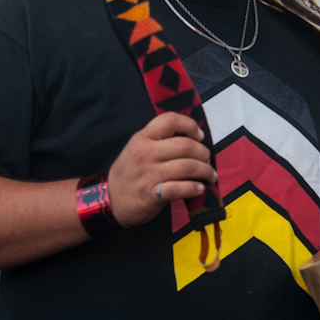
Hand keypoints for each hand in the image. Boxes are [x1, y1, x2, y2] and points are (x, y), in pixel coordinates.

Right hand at [107, 112, 216, 226]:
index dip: (190, 125)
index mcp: (143, 137)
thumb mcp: (137, 147)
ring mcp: (148, 174)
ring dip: (205, 171)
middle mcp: (146, 153)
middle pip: (186, 145)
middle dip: (204, 153)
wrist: (109, 200)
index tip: (199, 136)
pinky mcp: (152, 194)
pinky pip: (181, 188)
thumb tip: (192, 137)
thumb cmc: (129, 172)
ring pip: (188, 167)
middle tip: (207, 161)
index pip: (170, 120)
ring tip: (209, 176)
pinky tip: (199, 189)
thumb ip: (159, 139)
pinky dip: (195, 188)